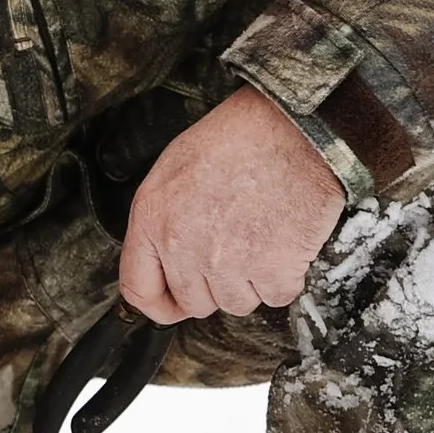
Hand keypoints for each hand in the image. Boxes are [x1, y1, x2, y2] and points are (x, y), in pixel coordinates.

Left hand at [119, 88, 343, 322]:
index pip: (139, 289)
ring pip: (236, 304)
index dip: (160, 304)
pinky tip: (283, 242)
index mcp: (154, 218)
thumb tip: (165, 262)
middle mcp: (185, 246)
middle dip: (213, 285)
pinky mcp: (273, 270)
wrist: (294, 128)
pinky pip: (275, 296)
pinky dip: (284, 277)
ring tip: (260, 236)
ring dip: (250, 281)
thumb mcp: (176, 169)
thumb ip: (163, 220)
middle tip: (233, 250)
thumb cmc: (240, 139)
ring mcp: (229, 262)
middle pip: (193, 303)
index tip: (174, 303)